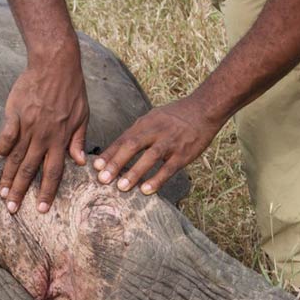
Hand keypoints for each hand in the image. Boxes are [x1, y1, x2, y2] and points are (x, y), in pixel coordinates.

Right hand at [0, 54, 88, 212]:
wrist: (55, 64)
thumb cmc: (72, 89)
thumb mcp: (83, 116)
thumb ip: (79, 140)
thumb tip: (80, 162)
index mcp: (61, 139)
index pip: (53, 172)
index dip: (46, 192)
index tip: (41, 208)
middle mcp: (43, 136)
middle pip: (30, 170)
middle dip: (20, 192)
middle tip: (12, 209)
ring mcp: (28, 125)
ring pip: (16, 157)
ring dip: (8, 177)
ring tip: (1, 193)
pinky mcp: (15, 113)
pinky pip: (6, 135)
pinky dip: (3, 147)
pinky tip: (0, 158)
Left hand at [92, 96, 221, 195]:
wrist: (204, 109)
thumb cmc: (175, 116)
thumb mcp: (153, 118)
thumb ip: (137, 133)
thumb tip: (117, 149)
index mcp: (145, 123)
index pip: (123, 139)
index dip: (109, 153)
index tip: (95, 167)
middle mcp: (155, 131)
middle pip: (132, 145)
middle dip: (116, 163)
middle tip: (103, 179)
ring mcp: (170, 142)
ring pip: (150, 157)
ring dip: (134, 172)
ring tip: (121, 187)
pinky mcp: (184, 153)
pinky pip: (169, 168)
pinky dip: (157, 179)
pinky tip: (146, 190)